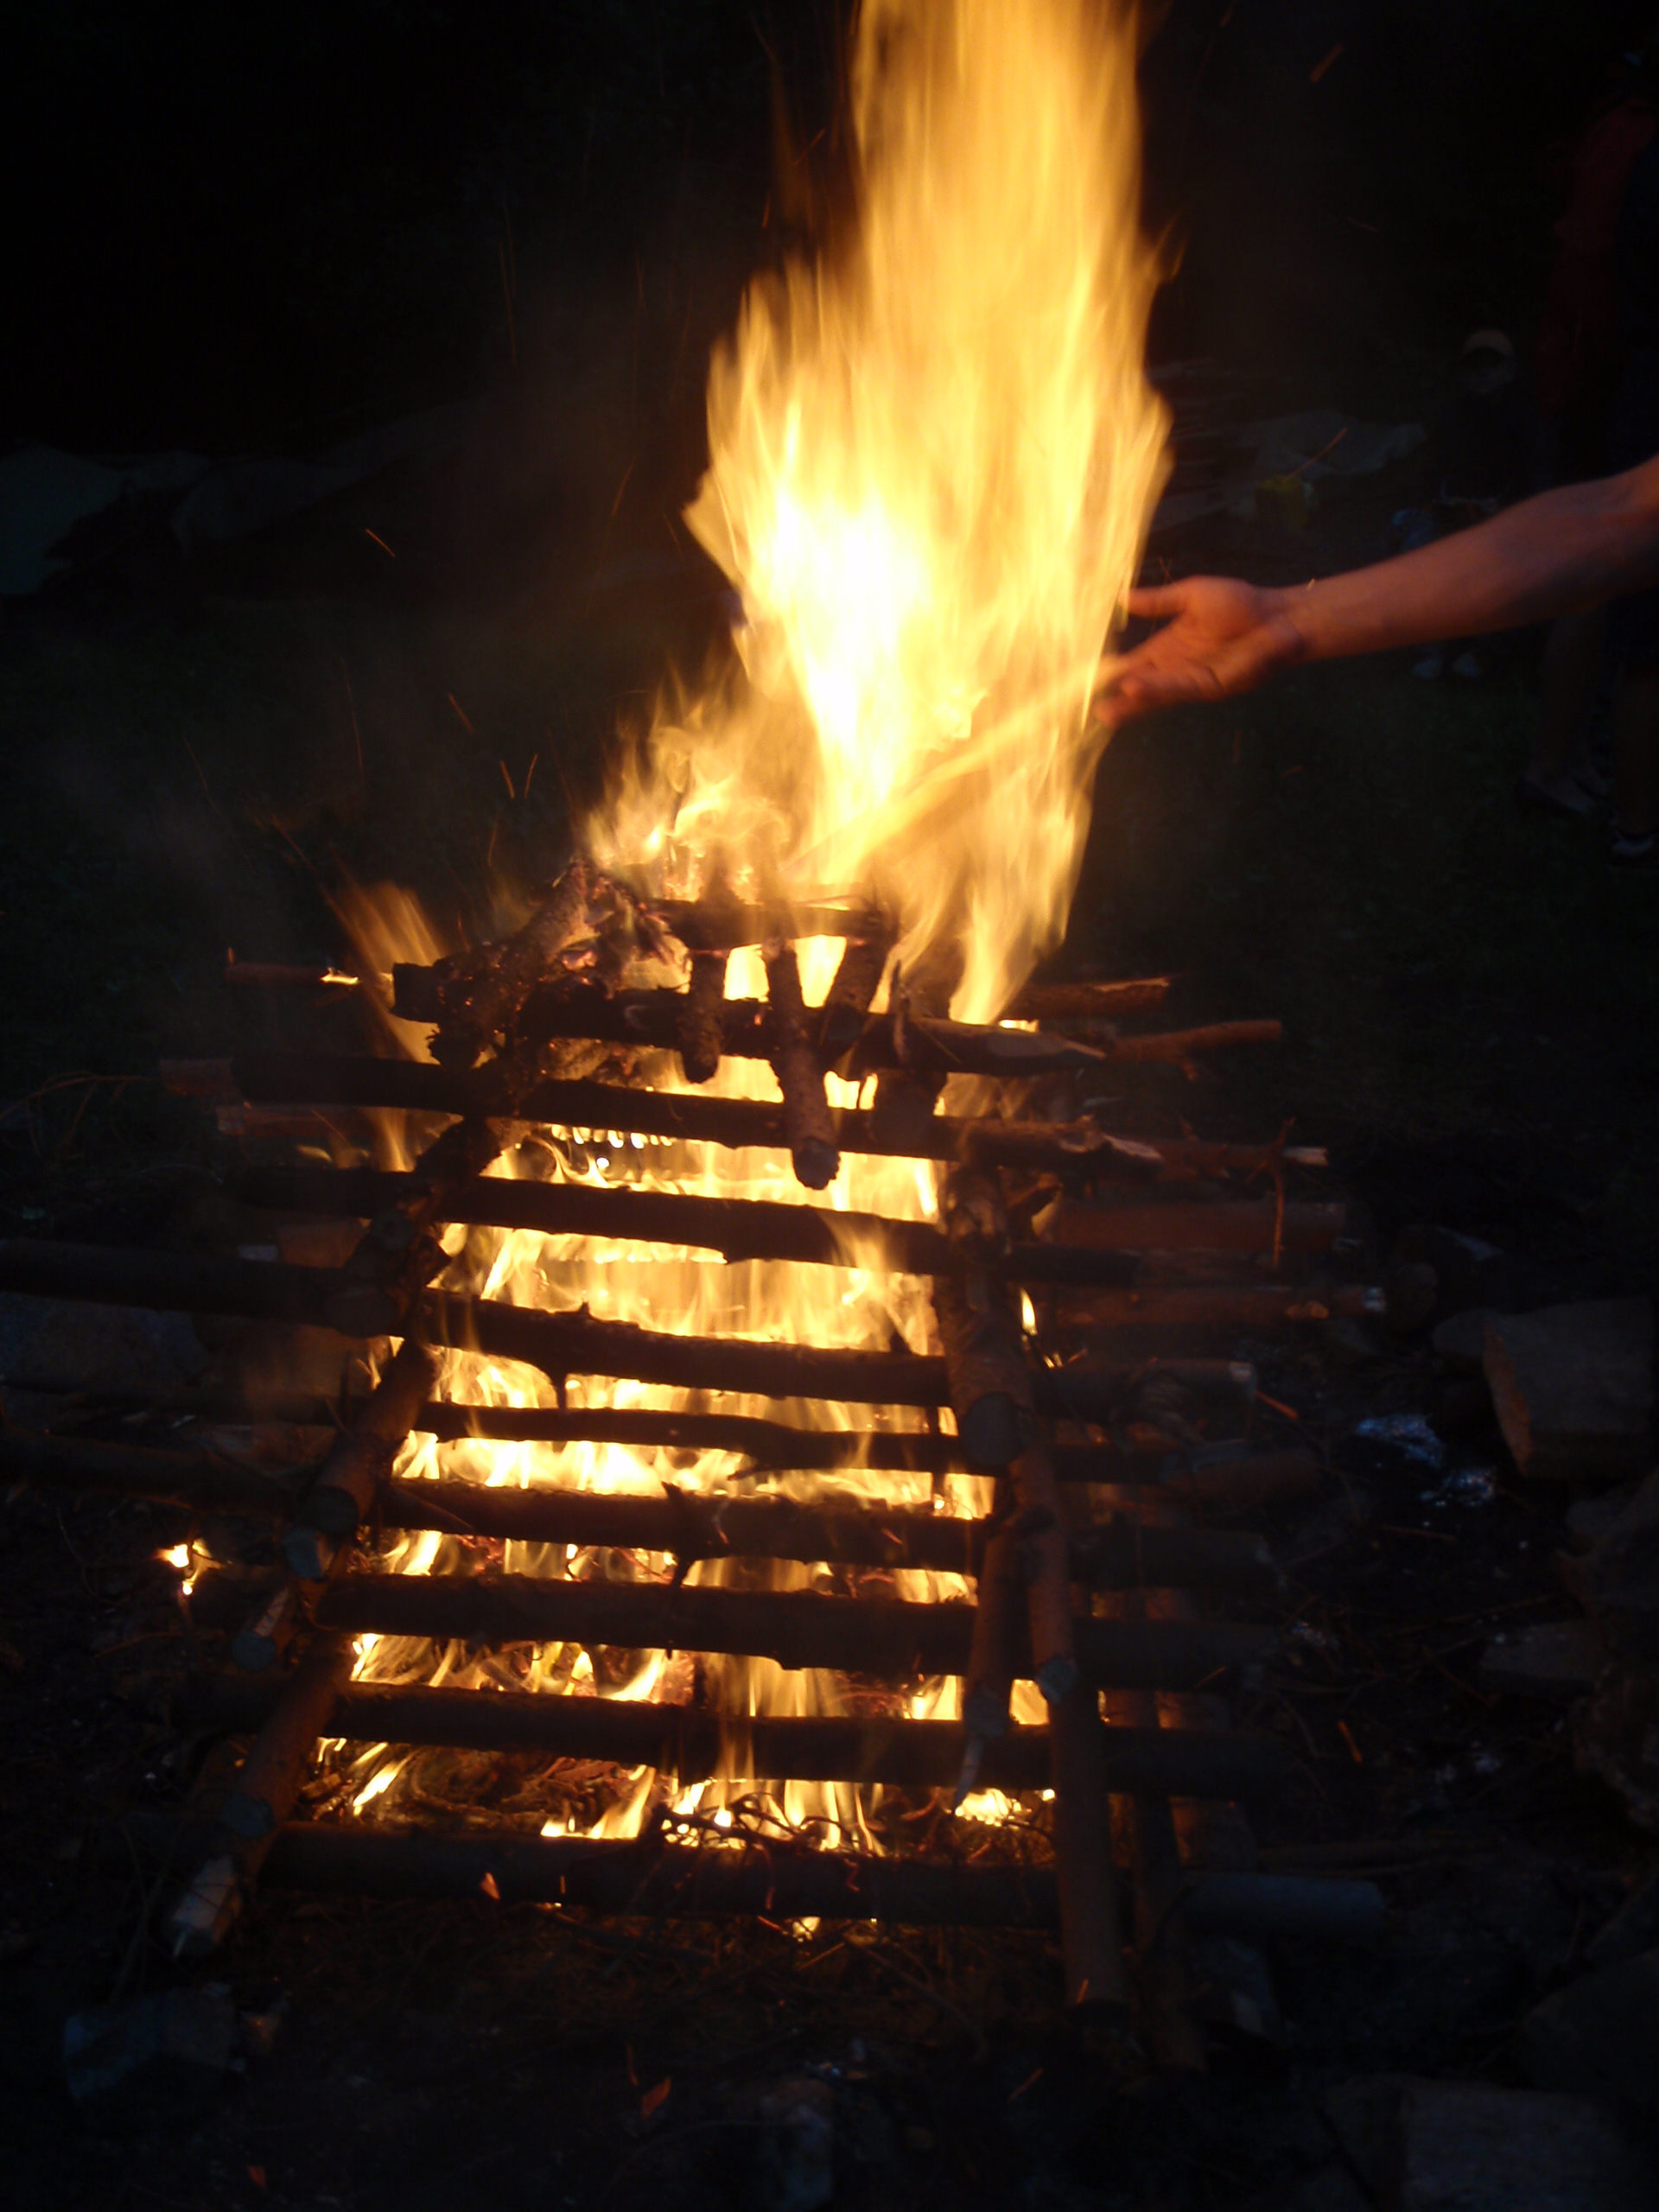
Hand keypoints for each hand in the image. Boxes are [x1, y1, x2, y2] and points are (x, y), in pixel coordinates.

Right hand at [1095, 577, 1307, 722]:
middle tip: (1090, 710)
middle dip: (1117, 700)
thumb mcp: (1191, 595)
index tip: (1086, 680)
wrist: (1277, 615)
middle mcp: (1176, 669)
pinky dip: (1156, 688)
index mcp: (1168, 648)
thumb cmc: (1240, 604)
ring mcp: (1193, 680)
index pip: (1133, 665)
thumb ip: (1159, 601)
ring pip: (1156, 694)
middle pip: (1141, 689)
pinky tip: (1135, 688)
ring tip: (1106, 711)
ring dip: (1132, 703)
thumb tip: (1123, 598)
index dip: (1111, 673)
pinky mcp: (1211, 685)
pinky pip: (1178, 687)